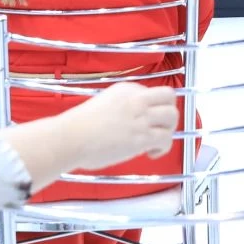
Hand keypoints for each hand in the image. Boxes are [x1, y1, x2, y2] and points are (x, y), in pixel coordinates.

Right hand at [0, 80, 182, 191]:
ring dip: (168, 130)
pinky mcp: (142, 136)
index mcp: (126, 89)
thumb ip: (120, 109)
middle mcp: (137, 99)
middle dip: (168, 113)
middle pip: (169, 97)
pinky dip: (163, 148)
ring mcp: (141, 117)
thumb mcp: (103, 105)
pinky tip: (150, 153)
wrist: (70, 137)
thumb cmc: (78, 127)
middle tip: (158, 128)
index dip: (152, 109)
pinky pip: (166, 138)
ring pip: (172, 116)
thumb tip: (128, 123)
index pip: (153, 94)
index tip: (143, 122)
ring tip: (154, 142)